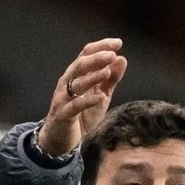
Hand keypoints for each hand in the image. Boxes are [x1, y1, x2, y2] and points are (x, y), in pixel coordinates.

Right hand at [37, 37, 128, 155]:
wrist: (63, 141)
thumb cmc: (81, 116)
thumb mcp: (101, 96)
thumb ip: (110, 79)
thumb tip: (122, 59)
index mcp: (76, 76)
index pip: (86, 54)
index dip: (101, 47)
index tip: (118, 43)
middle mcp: (67, 83)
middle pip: (80, 65)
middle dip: (96, 58)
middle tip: (112, 54)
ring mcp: (63, 99)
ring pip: (76, 83)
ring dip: (92, 76)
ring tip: (107, 71)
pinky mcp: (63, 115)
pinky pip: (74, 106)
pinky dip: (87, 101)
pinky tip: (99, 97)